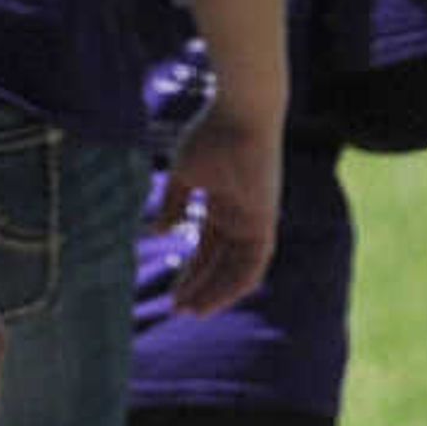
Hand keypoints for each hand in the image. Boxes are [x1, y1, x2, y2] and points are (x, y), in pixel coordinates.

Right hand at [154, 104, 277, 317]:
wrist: (240, 114)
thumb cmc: (211, 134)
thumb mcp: (185, 173)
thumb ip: (174, 203)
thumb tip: (160, 231)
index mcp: (224, 204)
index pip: (209, 247)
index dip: (191, 270)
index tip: (172, 292)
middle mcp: (242, 216)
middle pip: (221, 262)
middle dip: (200, 287)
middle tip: (176, 308)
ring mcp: (256, 220)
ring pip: (238, 269)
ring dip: (215, 292)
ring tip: (190, 312)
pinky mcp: (265, 221)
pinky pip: (254, 264)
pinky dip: (235, 285)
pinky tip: (213, 301)